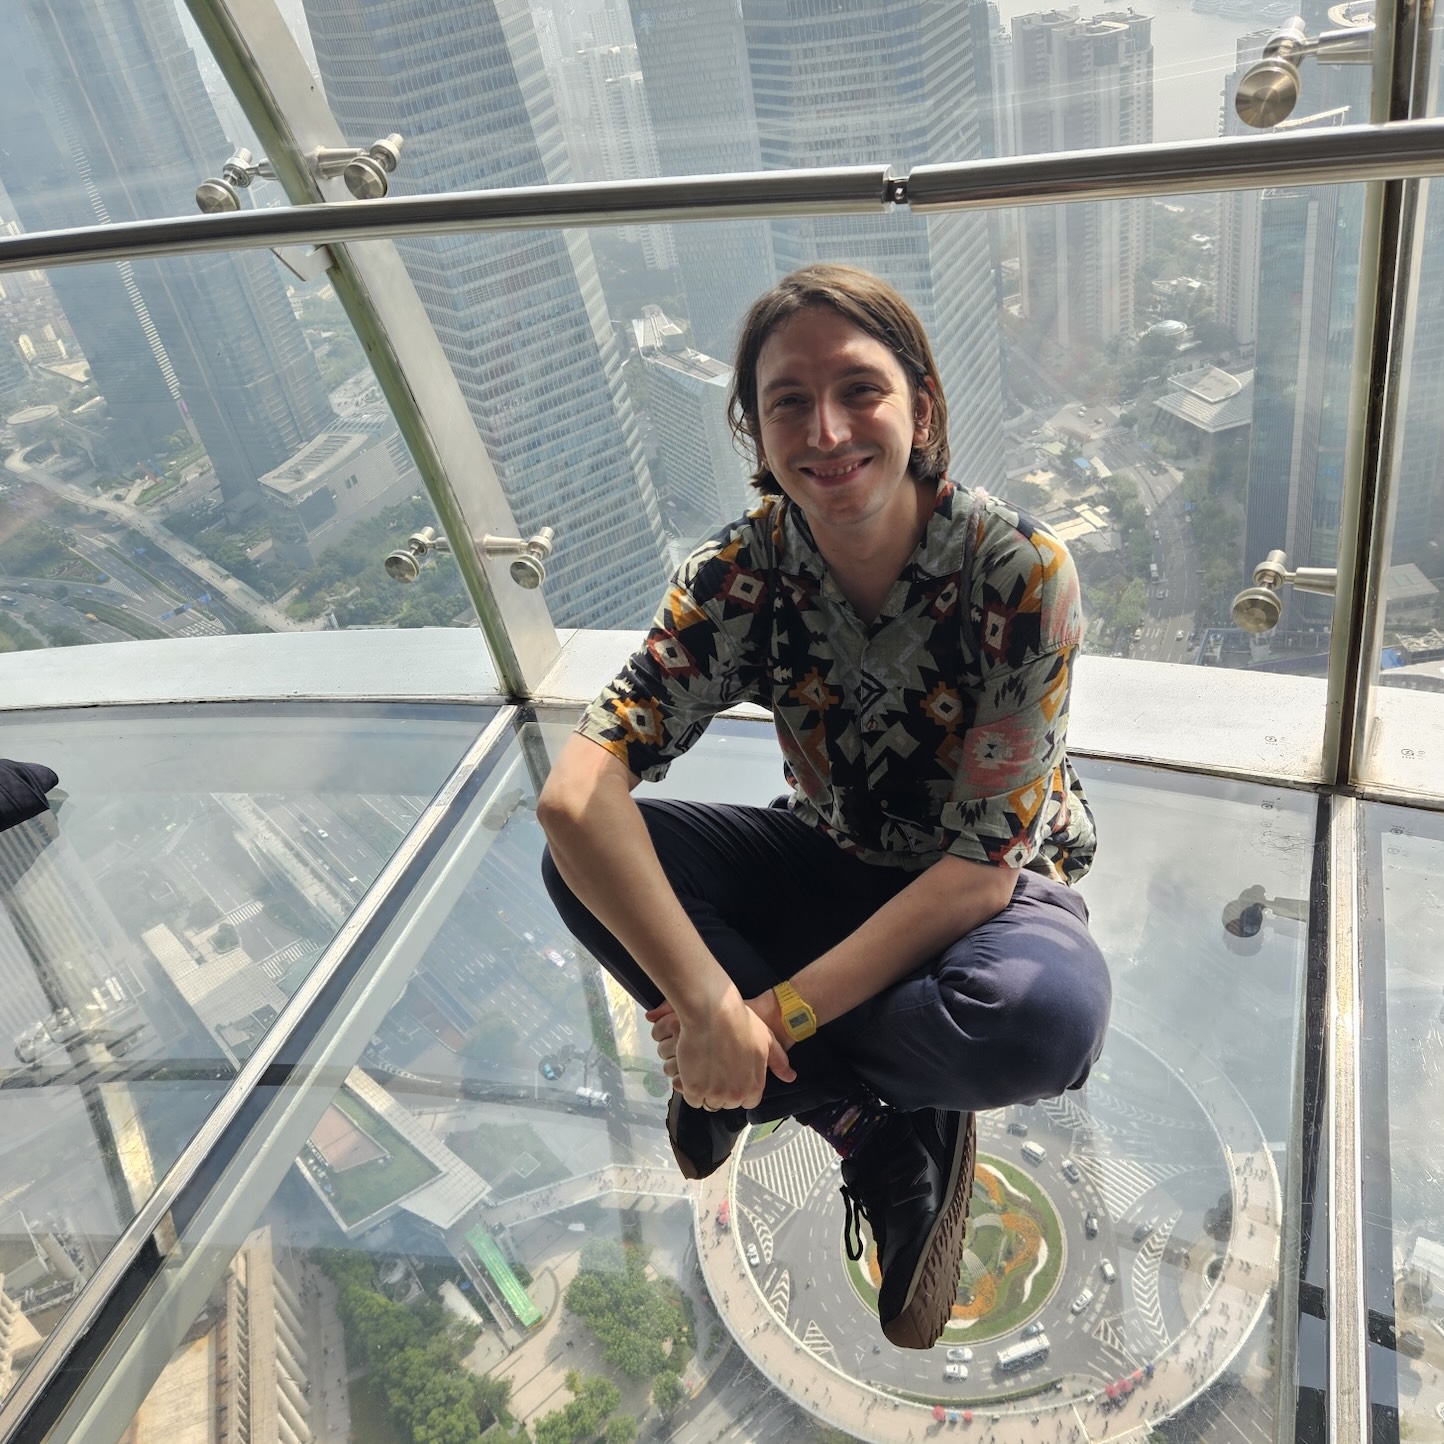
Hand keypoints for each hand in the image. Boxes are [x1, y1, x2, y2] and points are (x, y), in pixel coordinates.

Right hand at [646, 988, 794, 1108]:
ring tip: (703, 1067)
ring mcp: (714, 1093)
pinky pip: (691, 1098)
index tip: (732, 1074)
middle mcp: (735, 1095)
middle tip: (716, 1067)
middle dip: (722, 1089)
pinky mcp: (693, 1088)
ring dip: (706, 1089)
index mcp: (754, 1086)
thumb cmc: (740, 1021)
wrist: (712, 1012)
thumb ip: (779, 1062)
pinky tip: (693, 1069)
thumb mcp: (767, 1039)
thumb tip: (790, 1078)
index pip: (748, 1101)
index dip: (740, 1088)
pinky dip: (690, 1087)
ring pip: (709, 1102)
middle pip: (727, 1103)